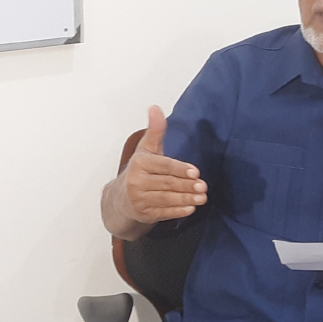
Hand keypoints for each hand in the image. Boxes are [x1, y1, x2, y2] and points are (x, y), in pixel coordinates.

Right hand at [118, 105, 207, 225]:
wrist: (119, 199)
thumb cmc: (138, 171)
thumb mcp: (146, 149)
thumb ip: (156, 130)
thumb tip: (155, 108)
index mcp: (140, 163)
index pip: (163, 166)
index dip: (180, 169)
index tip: (195, 172)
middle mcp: (137, 181)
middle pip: (166, 183)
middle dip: (186, 186)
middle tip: (203, 186)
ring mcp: (139, 199)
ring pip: (166, 199)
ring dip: (185, 199)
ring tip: (202, 198)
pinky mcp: (143, 213)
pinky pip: (163, 213)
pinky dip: (177, 212)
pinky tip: (190, 209)